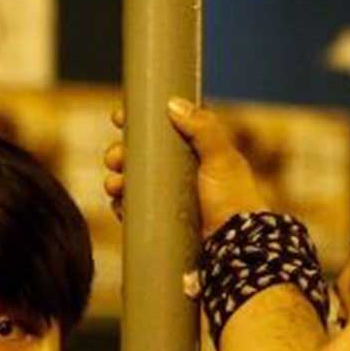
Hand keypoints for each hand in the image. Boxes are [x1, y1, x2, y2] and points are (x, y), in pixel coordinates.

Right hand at [103, 98, 268, 238]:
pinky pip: (132, 209)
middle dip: (120, 152)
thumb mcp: (222, 158)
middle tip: (115, 158)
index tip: (119, 118)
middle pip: (139, 155)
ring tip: (115, 185)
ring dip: (117, 179)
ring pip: (131, 182)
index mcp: (194, 151)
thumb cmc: (234, 200)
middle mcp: (179, 172)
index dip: (139, 123)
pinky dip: (122, 204)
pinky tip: (119, 203)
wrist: (235, 247)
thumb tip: (172, 104)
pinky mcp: (161, 221)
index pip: (161, 130)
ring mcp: (168, 197)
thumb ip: (203, 128)